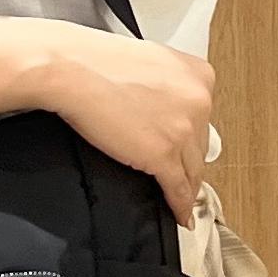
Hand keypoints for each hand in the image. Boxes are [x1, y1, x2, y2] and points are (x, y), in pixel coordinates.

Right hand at [32, 24, 214, 229]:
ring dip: (187, 188)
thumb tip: (162, 110)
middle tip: (180, 176)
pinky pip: (178, 189)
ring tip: (182, 202)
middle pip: (200, 145)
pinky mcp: (164, 155)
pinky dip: (179, 205)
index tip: (188, 151)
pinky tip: (179, 213)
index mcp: (200, 75)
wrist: (74, 70)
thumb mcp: (150, 64)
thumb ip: (166, 87)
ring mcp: (184, 130)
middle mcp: (199, 101)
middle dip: (188, 162)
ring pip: (193, 170)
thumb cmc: (98, 63)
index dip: (192, 139)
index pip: (203, 118)